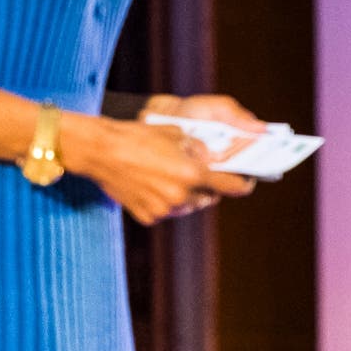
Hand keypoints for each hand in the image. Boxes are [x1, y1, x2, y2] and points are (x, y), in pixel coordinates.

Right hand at [67, 96, 261, 223]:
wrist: (102, 151)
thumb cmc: (140, 137)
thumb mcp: (177, 134)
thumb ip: (199, 149)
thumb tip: (211, 159)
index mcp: (193, 174)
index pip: (231, 186)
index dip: (243, 184)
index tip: (247, 182)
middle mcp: (181, 196)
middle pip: (209, 198)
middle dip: (209, 187)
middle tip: (202, 174)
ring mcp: (164, 209)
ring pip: (187, 206)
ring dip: (187, 195)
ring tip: (173, 177)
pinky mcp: (147, 217)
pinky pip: (166, 211)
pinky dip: (165, 201)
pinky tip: (154, 185)